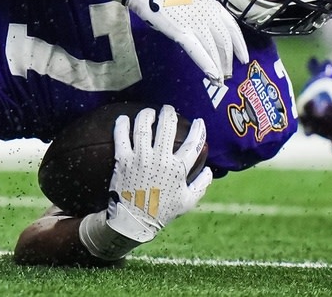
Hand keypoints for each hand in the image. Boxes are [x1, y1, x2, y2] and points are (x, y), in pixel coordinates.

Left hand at [105, 106, 212, 243]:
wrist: (134, 222)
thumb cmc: (162, 213)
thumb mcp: (187, 202)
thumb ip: (201, 185)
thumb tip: (209, 170)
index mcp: (179, 169)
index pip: (193, 143)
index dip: (198, 129)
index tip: (199, 121)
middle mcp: (161, 159)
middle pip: (167, 127)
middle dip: (169, 113)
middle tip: (168, 109)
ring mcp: (141, 158)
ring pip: (143, 127)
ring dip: (146, 115)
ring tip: (148, 112)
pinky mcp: (123, 159)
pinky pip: (122, 136)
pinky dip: (122, 125)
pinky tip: (124, 118)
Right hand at [124, 0, 247, 82]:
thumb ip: (202, 6)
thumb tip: (204, 19)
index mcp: (210, 3)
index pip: (231, 26)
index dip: (239, 44)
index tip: (242, 56)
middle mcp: (207, 14)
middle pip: (224, 40)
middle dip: (228, 59)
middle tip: (229, 71)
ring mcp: (195, 23)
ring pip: (213, 49)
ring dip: (218, 66)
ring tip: (220, 79)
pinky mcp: (181, 32)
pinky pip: (197, 51)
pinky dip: (206, 64)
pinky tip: (212, 75)